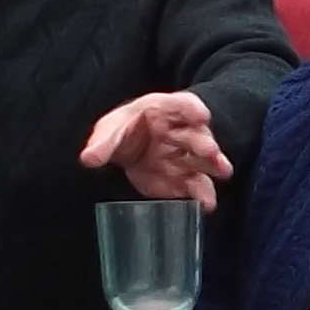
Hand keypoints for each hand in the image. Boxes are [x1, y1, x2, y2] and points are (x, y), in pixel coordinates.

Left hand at [83, 91, 230, 207]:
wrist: (128, 150)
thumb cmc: (125, 130)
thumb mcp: (111, 130)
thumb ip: (102, 144)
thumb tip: (88, 158)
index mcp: (163, 111)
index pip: (182, 105)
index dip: (192, 109)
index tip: (200, 115)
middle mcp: (180, 132)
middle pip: (197, 135)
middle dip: (204, 143)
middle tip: (210, 152)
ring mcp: (184, 156)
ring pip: (203, 161)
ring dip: (213, 166)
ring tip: (221, 173)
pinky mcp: (184, 178)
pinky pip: (196, 185)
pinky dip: (202, 195)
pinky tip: (206, 204)